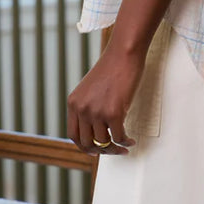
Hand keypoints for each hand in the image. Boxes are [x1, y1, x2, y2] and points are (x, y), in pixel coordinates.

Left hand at [67, 39, 143, 155]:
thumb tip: (97, 130)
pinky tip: (130, 140)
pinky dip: (125, 143)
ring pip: (103, 143)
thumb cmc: (113, 67)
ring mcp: (96, 112)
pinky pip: (118, 138)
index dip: (85, 147)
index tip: (97, 150)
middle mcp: (81, 109)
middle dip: (101, 151)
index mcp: (73, 103)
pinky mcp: (113, 112)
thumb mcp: (92, 88)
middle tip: (113, 150)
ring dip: (115, 148)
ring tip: (124, 144)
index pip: (74, 135)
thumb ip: (89, 106)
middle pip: (86, 144)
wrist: (124, 52)